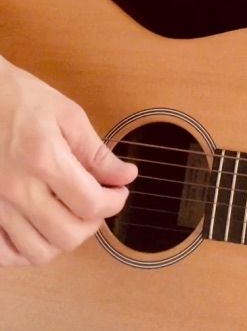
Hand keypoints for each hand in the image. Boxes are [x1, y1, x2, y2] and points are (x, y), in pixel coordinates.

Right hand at [0, 59, 136, 266]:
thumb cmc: (21, 100)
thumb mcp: (67, 114)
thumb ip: (96, 152)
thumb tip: (126, 176)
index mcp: (43, 159)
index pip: (90, 204)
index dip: (114, 203)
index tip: (119, 191)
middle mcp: (17, 189)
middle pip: (67, 235)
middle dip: (93, 223)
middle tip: (98, 202)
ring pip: (38, 252)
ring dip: (63, 239)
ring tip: (70, 215)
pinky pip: (6, 255)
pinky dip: (27, 252)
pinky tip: (39, 230)